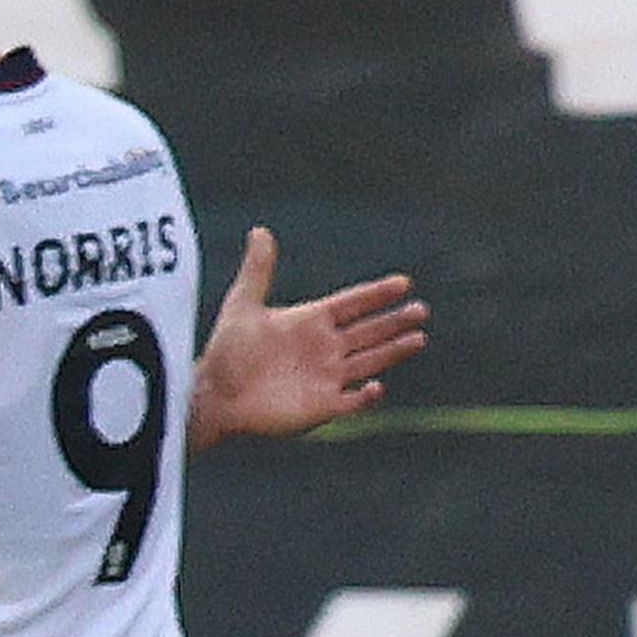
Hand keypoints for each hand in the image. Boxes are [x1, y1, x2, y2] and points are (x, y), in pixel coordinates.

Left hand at [189, 227, 429, 452]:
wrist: (216, 394)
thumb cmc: (228, 350)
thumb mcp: (243, 305)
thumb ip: (257, 270)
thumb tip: (259, 230)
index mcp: (311, 321)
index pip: (352, 304)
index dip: (376, 295)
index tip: (403, 282)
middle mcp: (325, 348)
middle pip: (369, 332)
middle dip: (394, 321)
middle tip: (421, 309)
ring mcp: (327, 377)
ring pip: (370, 361)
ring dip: (392, 352)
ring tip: (418, 338)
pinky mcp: (322, 405)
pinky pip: (351, 401)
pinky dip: (365, 396)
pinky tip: (376, 386)